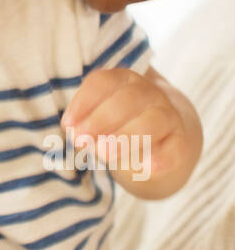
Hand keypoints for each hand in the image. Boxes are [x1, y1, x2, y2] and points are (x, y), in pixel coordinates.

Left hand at [62, 67, 190, 185]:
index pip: (104, 82)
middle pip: (127, 99)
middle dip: (101, 120)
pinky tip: (148, 168)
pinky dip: (163, 158)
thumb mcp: (103, 118)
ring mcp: (170, 117)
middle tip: (80, 141)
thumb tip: (73, 132)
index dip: (84, 102)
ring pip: (152, 121)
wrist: (171, 139)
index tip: (67, 124)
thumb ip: (87, 122)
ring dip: (126, 137)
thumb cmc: (124, 124)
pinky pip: (175, 148)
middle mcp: (150, 93)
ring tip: (104, 154)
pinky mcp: (182, 143)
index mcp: (125, 81)